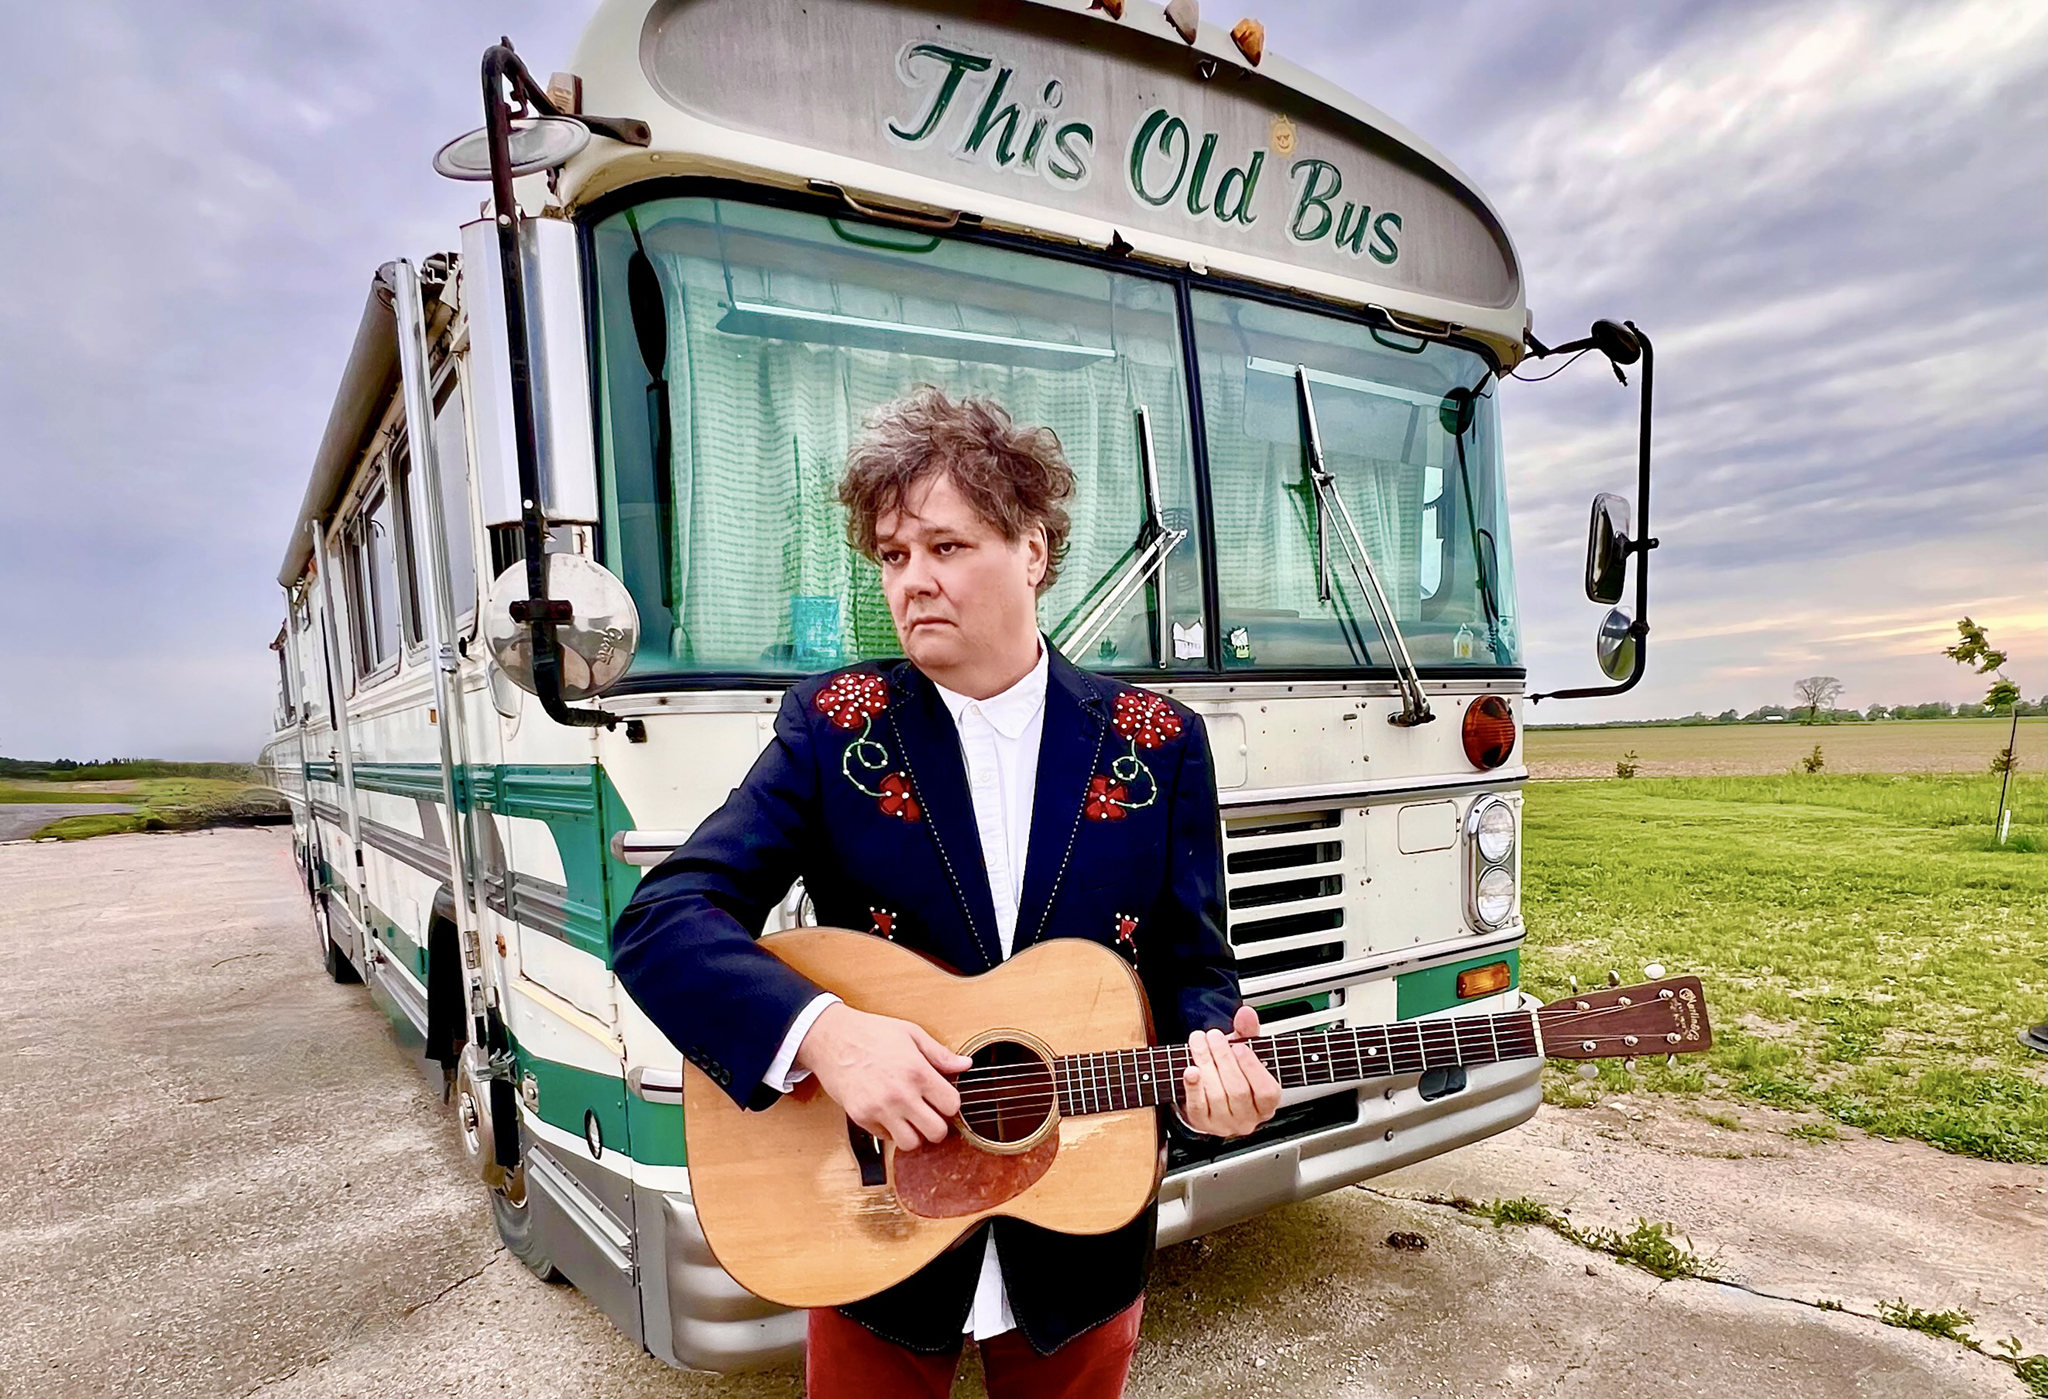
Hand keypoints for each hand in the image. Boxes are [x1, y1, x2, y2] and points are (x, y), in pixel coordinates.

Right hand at [793, 1003, 971, 1152]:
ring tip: (910, 1118)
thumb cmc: (870, 1033)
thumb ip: (940, 1053)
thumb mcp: (910, 1034)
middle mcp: (901, 1094)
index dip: (950, 1104)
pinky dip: (890, 1130)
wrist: (831, 1039)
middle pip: (936, 1132)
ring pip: (911, 1143)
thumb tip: (965, 1064)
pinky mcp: (861, 1118)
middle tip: (930, 1114)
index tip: (942, 1099)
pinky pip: (885, 1137)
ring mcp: (880, 1109)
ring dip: (914, 1134)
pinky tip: (888, 1112)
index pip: (952, 1106)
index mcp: (917, 1072)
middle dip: (937, 1125)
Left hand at [1178, 1004, 1281, 1138]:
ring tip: (1199, 1042)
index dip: (1253, 1068)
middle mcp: (1247, 1118)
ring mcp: (1224, 1123)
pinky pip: (1197, 1106)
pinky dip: (1193, 1087)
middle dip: (1224, 1059)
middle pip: (1238, 1091)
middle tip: (1214, 1036)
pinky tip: (1190, 1070)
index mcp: (1265, 1105)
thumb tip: (1247, 1014)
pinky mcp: (1202, 1123)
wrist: (1209, 1093)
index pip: (1266, 1091)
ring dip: (1206, 1065)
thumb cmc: (1233, 1073)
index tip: (1240, 1047)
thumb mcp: (1244, 1052)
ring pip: (1217, 1096)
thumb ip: (1248, 1032)